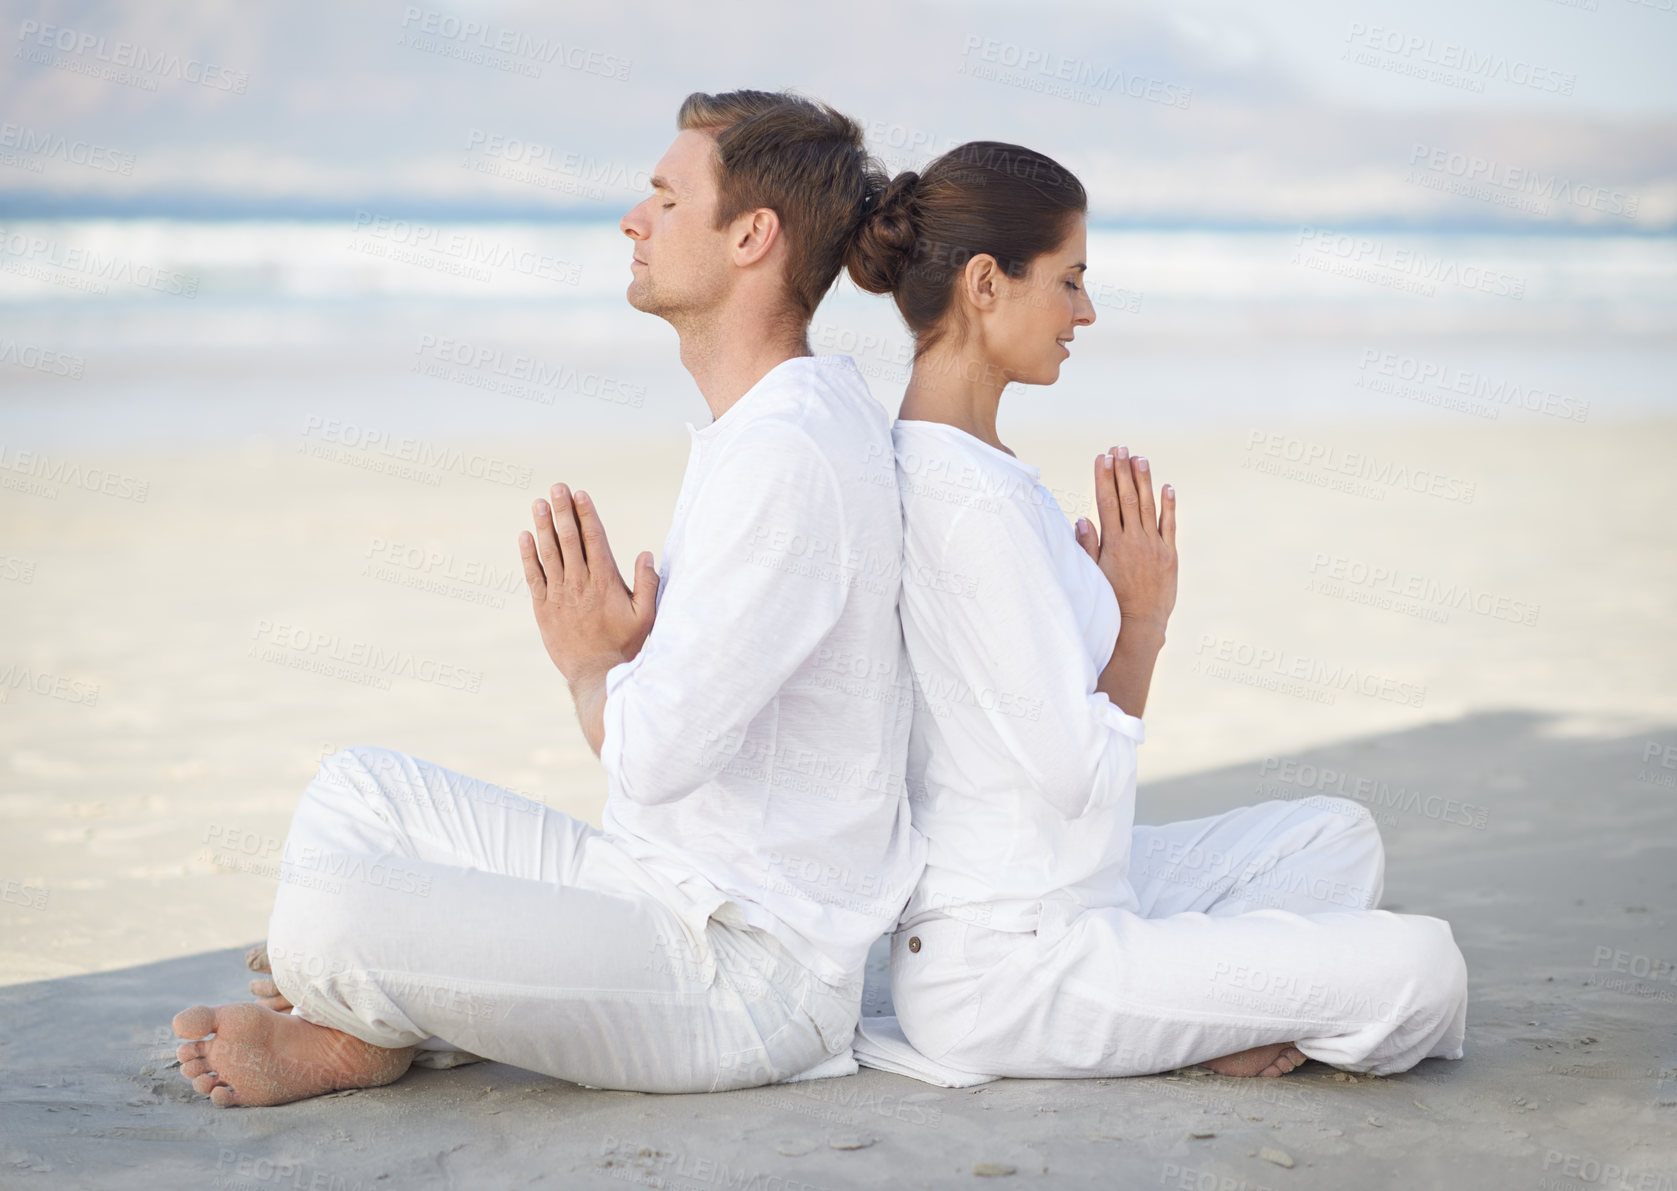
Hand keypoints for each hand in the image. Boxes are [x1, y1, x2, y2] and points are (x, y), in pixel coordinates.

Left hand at [518, 484, 659, 691]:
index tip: (580, 494)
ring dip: (544, 526)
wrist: (596, 674)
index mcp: (605, 582)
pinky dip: (528, 556)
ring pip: (549, 553)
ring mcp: (560, 595)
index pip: (594, 539)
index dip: (586, 514)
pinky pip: (533, 576)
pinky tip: (525, 536)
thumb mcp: (646, 616)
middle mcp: (580, 583)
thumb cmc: (625, 645)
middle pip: (569, 539)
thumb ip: (648, 584)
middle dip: (563, 511)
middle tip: (557, 487)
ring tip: (539, 503)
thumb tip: (646, 554)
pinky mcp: (544, 608)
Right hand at [1075, 446, 1176, 641]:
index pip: (1107, 502)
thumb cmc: (1110, 602)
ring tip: (1139, 458)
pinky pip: (1170, 525)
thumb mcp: (1093, 574)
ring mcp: (1154, 547)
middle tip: (1120, 448)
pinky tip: (1167, 486)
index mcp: (1113, 544)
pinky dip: (1169, 505)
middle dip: (1122, 471)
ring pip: (1149, 506)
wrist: (1138, 626)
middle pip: (1128, 498)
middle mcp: (1134, 541)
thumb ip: (1088, 546)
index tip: (1102, 457)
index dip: (1104, 477)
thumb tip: (1081, 520)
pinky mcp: (1170, 556)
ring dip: (1144, 480)